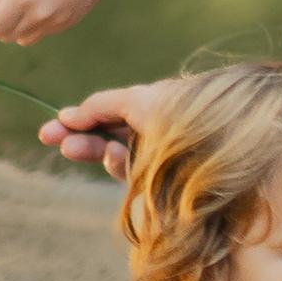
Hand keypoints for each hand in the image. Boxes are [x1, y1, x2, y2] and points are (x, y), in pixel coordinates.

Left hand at [0, 0, 106, 44]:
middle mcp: (39, 14)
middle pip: (8, 35)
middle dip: (0, 25)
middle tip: (0, 10)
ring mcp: (56, 20)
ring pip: (26, 38)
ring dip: (18, 27)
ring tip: (23, 7)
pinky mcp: (69, 22)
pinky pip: (44, 32)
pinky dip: (36, 25)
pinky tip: (42, 6)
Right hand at [41, 75, 178, 178]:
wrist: (232, 138)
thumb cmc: (187, 112)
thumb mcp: (140, 101)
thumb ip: (103, 106)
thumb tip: (67, 115)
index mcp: (153, 105)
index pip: (109, 112)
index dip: (79, 119)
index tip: (51, 128)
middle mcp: (156, 129)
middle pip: (109, 134)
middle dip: (79, 135)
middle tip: (49, 138)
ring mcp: (161, 155)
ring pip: (119, 153)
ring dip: (95, 149)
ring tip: (73, 146)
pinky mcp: (167, 179)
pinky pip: (136, 171)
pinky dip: (121, 164)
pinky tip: (113, 156)